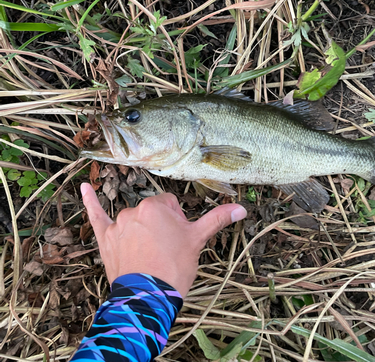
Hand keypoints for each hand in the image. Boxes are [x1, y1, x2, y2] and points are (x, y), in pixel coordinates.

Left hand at [81, 183, 246, 296]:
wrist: (150, 297)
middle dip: (159, 227)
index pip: (169, 205)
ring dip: (140, 232)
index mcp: (156, 206)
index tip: (176, 239)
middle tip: (164, 250)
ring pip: (133, 220)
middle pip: (151, 212)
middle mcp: (134, 209)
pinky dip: (90, 202)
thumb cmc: (175, 266)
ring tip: (147, 255)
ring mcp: (117, 223)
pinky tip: (84, 190)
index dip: (176, 222)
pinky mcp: (105, 237)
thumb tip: (241, 207)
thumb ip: (217, 218)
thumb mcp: (197, 239)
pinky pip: (95, 216)